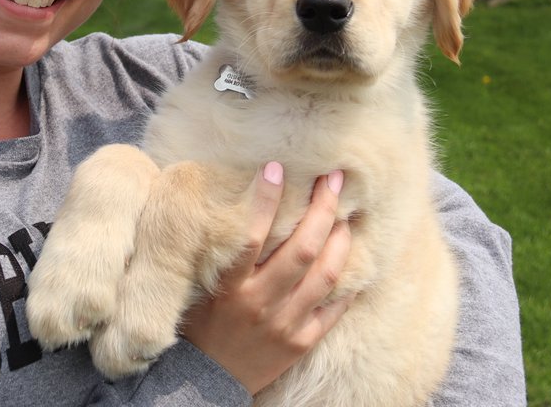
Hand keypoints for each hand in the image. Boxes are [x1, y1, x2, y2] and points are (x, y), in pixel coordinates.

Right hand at [180, 163, 351, 394]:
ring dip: (340, 241)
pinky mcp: (301, 342)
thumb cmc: (200, 325)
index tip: (276, 167)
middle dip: (322, 209)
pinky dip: (345, 283)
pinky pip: (333, 309)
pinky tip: (351, 260)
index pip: (250, 235)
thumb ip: (217, 253)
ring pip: (324, 276)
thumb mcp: (199, 287)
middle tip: (334, 180)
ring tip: (347, 216)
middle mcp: (259, 303)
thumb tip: (231, 203)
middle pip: (301, 249)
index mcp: (229, 286)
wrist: (206, 382)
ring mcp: (284, 324)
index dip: (265, 199)